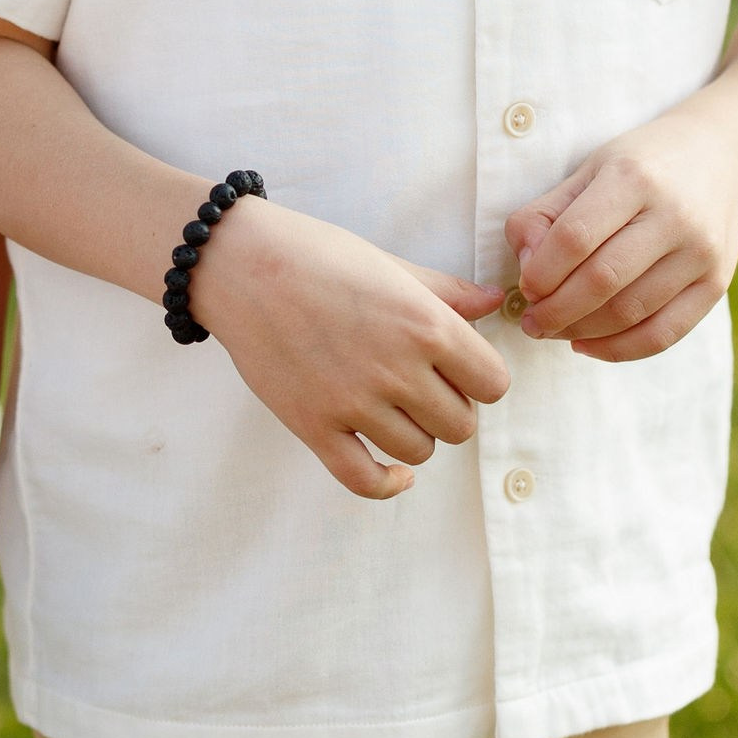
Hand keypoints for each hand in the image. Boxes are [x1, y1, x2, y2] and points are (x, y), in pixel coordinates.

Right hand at [186, 198, 506, 498]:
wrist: (240, 263)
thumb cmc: (317, 255)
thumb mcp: (391, 265)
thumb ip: (448, 292)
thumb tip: (496, 301)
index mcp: (426, 324)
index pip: (493, 383)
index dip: (481, 379)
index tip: (460, 370)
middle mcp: (396, 369)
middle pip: (461, 424)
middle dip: (449, 408)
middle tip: (423, 386)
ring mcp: (353, 403)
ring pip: (419, 451)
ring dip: (415, 435)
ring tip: (395, 408)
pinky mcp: (313, 426)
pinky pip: (365, 480)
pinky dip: (388, 483)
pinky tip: (394, 471)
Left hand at [506, 102, 737, 360]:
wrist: (718, 157)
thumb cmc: (639, 167)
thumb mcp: (589, 171)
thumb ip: (546, 214)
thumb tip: (526, 267)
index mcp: (633, 178)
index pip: (575, 237)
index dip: (541, 272)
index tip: (523, 287)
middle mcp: (673, 215)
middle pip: (602, 280)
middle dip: (556, 310)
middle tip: (532, 322)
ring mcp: (700, 253)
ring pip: (631, 312)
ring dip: (582, 332)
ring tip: (555, 331)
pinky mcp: (716, 283)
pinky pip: (664, 334)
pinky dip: (619, 349)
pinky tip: (588, 345)